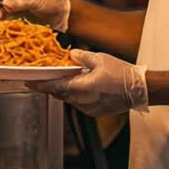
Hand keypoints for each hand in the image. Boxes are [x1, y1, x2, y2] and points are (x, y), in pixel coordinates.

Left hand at [28, 49, 147, 116]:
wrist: (139, 90)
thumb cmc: (122, 74)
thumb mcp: (100, 59)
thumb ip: (82, 57)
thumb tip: (71, 55)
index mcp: (81, 87)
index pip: (54, 87)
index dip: (40, 85)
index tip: (29, 82)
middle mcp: (82, 101)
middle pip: (60, 94)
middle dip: (52, 86)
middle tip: (46, 77)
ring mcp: (88, 109)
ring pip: (70, 99)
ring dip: (66, 90)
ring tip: (68, 79)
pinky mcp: (94, 112)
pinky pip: (79, 103)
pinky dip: (77, 95)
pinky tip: (82, 86)